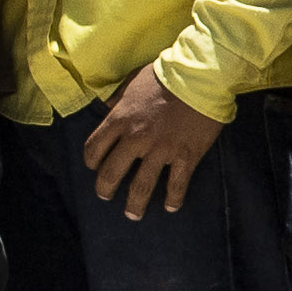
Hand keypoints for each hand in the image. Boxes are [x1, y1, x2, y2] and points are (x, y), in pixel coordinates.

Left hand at [80, 66, 223, 220]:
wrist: (200, 77)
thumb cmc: (164, 76)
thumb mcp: (132, 82)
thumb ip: (118, 99)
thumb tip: (109, 107)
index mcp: (119, 120)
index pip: (94, 147)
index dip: (91, 161)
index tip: (93, 167)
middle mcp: (136, 138)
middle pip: (112, 172)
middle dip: (105, 188)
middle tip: (105, 196)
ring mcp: (161, 150)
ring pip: (142, 185)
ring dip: (135, 203)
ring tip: (131, 214)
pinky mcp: (185, 156)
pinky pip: (177, 184)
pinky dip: (173, 198)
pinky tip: (170, 207)